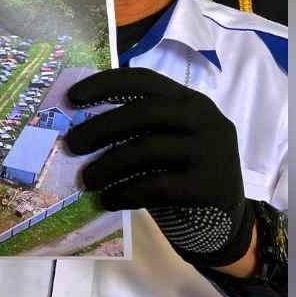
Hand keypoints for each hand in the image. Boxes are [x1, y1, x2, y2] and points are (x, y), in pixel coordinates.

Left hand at [65, 68, 254, 267]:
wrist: (224, 216)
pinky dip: (124, 193)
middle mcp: (203, 118)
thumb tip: (77, 128)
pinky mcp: (209, 185)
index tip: (72, 97)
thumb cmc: (179, 171)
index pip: (143, 80)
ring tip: (87, 180)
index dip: (105, 84)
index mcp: (187, 99)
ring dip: (107, 165)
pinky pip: (156, 186)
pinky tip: (108, 200)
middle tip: (72, 144)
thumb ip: (135, 128)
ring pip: (146, 149)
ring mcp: (210, 151)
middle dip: (100, 128)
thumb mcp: (165, 138)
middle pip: (143, 112)